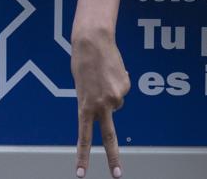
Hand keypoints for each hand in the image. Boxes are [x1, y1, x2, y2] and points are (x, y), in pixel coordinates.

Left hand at [72, 26, 130, 177]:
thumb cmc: (82, 61)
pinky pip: (122, 89)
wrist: (93, 40)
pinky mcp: (125, 86)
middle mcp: (101, 105)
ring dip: (111, 91)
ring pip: (116, 102)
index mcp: (84, 107)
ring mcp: (115, 97)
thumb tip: (116, 104)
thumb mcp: (81, 86)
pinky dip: (118, 81)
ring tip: (102, 74)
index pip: (83, 137)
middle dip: (113, 158)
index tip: (81, 174)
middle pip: (109, 137)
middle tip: (118, 175)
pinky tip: (111, 70)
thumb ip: (93, 101)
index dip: (82, 156)